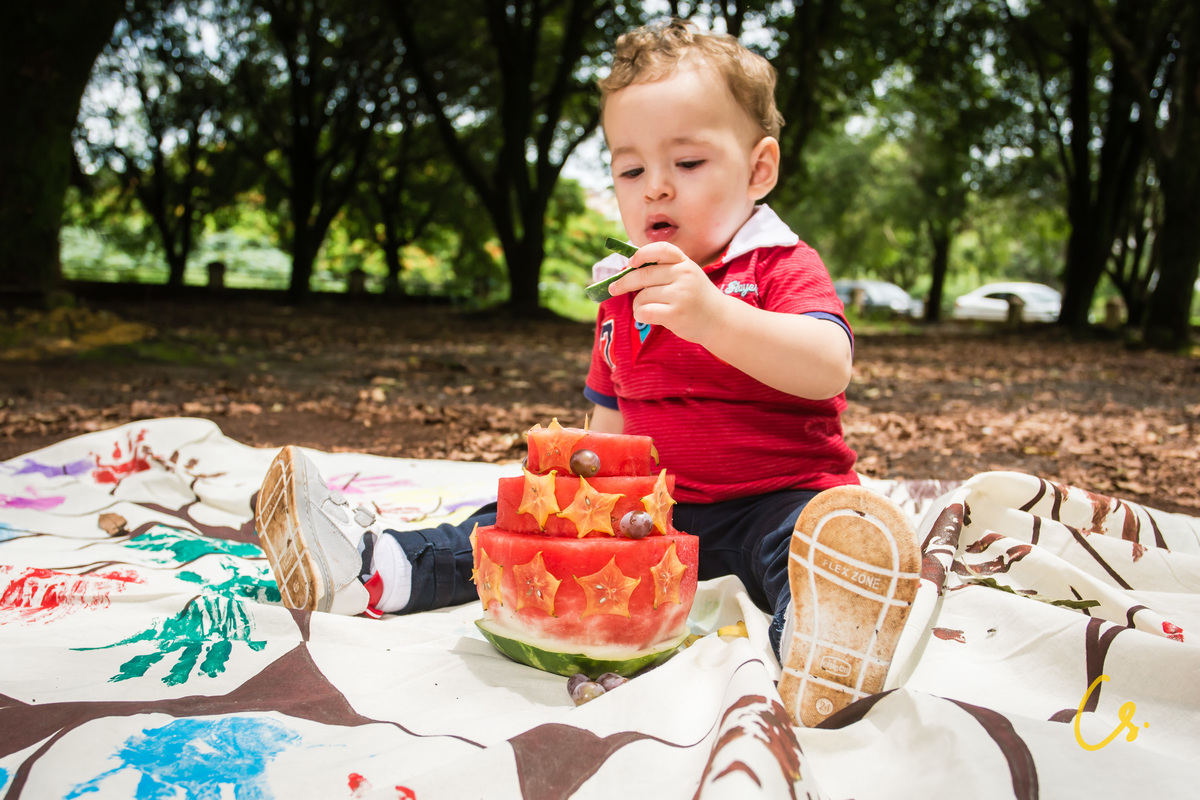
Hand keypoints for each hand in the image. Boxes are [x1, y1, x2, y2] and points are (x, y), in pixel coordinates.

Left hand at [607, 241, 728, 345]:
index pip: (661, 250)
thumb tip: (628, 270)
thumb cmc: (696, 298)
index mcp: (684, 263)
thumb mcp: (687, 276)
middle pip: (643, 274)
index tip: (630, 262)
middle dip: (623, 282)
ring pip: (641, 296)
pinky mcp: (675, 314)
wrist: (719, 320)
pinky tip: (648, 316)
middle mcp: (683, 275)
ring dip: (638, 304)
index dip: (642, 254)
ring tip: (649, 308)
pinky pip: (644, 311)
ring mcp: (680, 295)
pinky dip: (640, 315)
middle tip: (613, 288)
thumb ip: (664, 270)